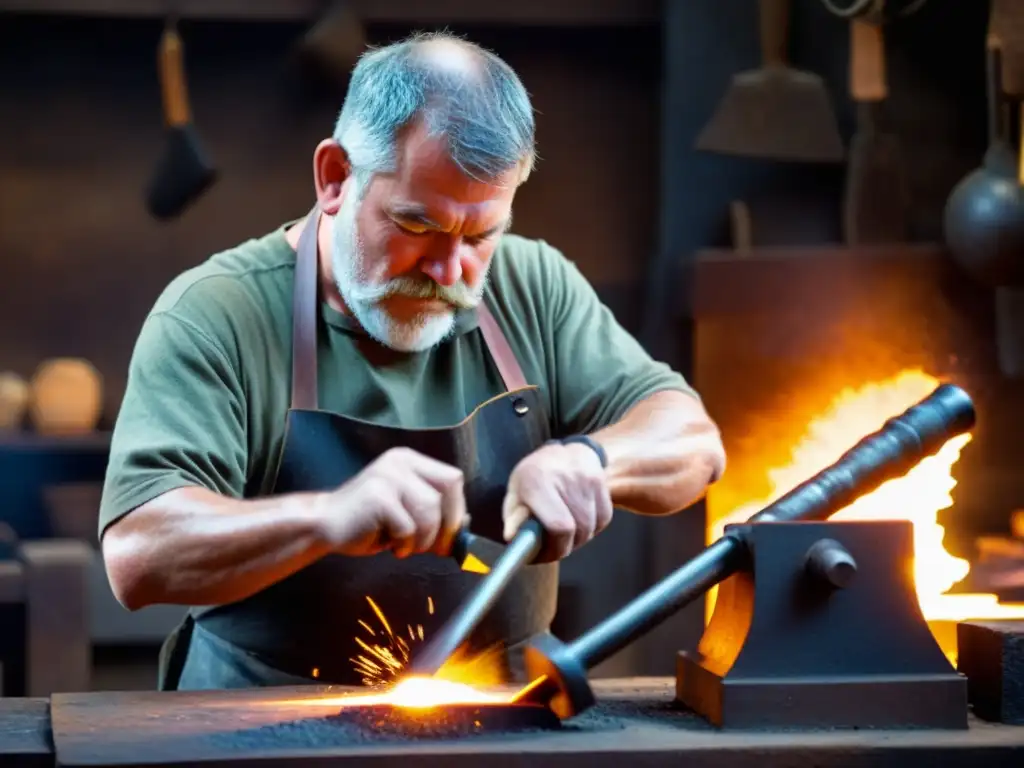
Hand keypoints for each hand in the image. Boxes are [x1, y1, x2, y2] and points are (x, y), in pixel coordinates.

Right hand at [316, 447, 466, 557]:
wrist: (324, 525)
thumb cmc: (369, 523)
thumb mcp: (407, 512)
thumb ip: (434, 512)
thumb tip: (465, 526)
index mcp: (410, 461)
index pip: (452, 479)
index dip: (457, 509)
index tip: (451, 534)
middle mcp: (401, 462)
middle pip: (448, 488)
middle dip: (447, 523)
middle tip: (435, 547)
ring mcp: (388, 476)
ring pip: (430, 511)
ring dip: (422, 539)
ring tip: (403, 544)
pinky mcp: (378, 495)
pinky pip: (408, 527)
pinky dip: (403, 544)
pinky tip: (387, 543)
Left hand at [502, 441, 612, 561]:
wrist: (564, 452)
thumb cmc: (534, 477)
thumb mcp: (515, 493)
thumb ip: (513, 518)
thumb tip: (511, 538)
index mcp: (538, 481)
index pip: (559, 526)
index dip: (555, 548)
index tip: (544, 554)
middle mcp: (566, 478)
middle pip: (578, 530)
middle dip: (565, 546)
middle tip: (553, 547)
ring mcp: (588, 479)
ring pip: (591, 528)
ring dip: (579, 539)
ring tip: (565, 534)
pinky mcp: (602, 483)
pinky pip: (603, 519)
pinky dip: (592, 528)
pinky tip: (579, 520)